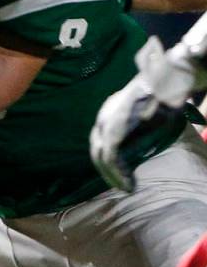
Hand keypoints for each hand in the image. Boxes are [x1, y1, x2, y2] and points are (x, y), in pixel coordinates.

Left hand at [90, 71, 183, 191]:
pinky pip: (111, 156)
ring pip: (101, 156)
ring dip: (112, 175)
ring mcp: (107, 121)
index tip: (121, 174)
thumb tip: (143, 147)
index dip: (108, 160)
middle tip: (122, 186)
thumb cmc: (167, 94)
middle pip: (98, 150)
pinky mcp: (114, 128)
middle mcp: (105, 115)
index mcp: (111, 109)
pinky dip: (118, 173)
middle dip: (108, 171)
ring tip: (126, 188)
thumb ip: (141, 128)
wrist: (168, 79)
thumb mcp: (151, 113)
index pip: (102, 140)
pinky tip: (128, 184)